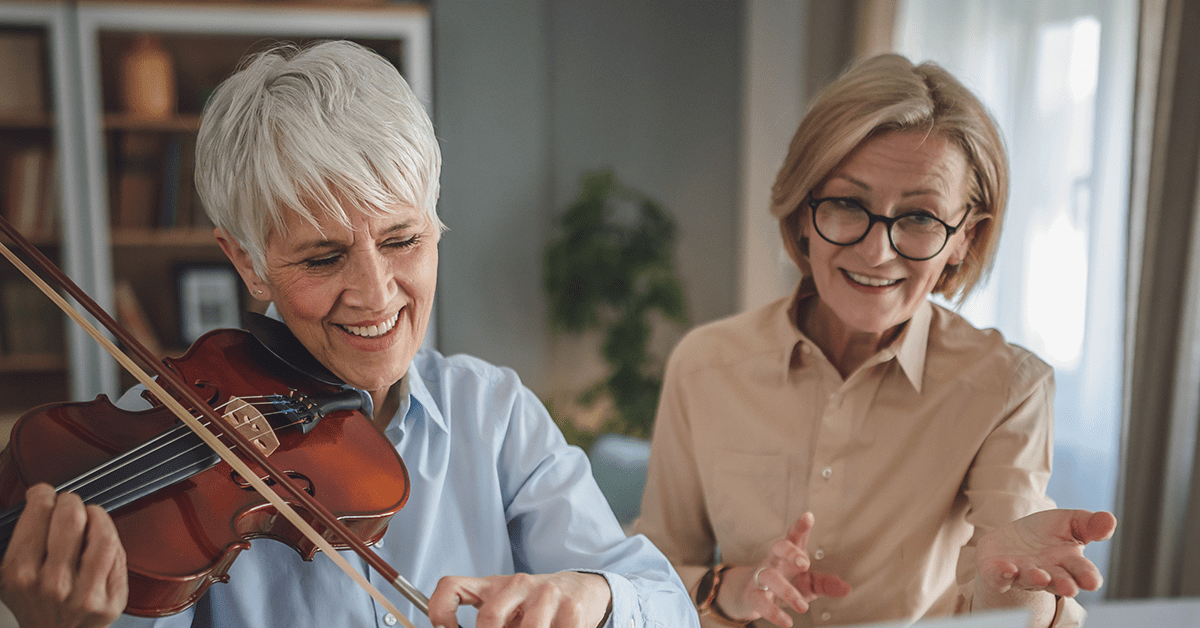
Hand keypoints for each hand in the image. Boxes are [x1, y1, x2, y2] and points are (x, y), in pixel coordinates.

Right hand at [0, 484, 127, 627]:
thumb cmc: (35, 602)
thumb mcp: (13, 574)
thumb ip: (25, 538)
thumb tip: (41, 497)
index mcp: (20, 574)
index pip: (38, 514)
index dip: (43, 495)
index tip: (44, 493)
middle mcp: (52, 584)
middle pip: (71, 517)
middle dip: (70, 500)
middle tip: (69, 502)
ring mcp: (84, 593)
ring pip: (101, 534)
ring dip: (96, 515)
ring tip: (89, 515)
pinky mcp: (110, 600)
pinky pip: (117, 554)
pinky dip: (111, 536)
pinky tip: (101, 535)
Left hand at [427, 571, 611, 627]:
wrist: (582, 589)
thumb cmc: (535, 604)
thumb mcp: (506, 606)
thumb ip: (488, 620)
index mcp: (494, 585)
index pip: (452, 587)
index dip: (440, 612)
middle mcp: (518, 584)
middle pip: (489, 617)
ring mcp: (547, 594)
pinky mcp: (572, 609)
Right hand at [716, 513, 850, 627]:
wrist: (752, 596)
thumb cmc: (785, 582)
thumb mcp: (807, 582)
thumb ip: (825, 584)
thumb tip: (847, 588)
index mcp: (788, 554)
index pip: (794, 535)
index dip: (800, 526)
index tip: (809, 516)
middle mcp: (774, 560)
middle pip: (778, 547)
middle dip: (790, 552)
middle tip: (805, 563)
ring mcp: (761, 576)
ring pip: (769, 577)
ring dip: (786, 591)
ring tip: (803, 607)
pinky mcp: (753, 595)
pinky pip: (760, 601)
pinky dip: (773, 613)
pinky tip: (786, 622)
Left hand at [976, 509, 1116, 598]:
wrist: (1010, 540)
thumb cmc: (1044, 533)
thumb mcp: (1069, 522)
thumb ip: (1089, 524)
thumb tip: (1110, 520)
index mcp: (1068, 562)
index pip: (1082, 572)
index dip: (1087, 577)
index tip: (1091, 581)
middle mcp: (1047, 572)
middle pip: (1058, 581)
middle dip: (1063, 585)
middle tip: (1068, 588)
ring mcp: (1021, 574)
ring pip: (1030, 580)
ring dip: (1035, 579)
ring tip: (1040, 576)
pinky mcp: (997, 572)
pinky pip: (999, 577)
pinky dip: (1002, 574)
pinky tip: (1006, 569)